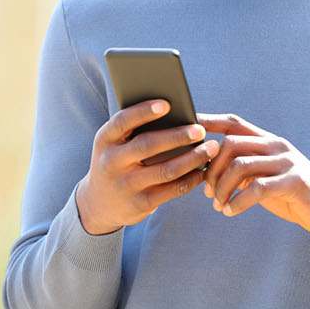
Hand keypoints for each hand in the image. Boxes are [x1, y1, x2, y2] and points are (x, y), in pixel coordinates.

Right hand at [74, 100, 219, 235]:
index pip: (123, 121)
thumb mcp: (115, 145)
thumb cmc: (116, 162)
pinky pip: (172, 190)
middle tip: (200, 130)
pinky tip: (203, 170)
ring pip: (166, 170)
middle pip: (148, 145)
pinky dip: (191, 179)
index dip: (144, 112)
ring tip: (210, 148)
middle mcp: (111, 162)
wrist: (99, 204)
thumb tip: (177, 114)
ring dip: (192, 158)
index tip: (167, 104)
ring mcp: (125, 185)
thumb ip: (135, 131)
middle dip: (178, 136)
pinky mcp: (140, 204)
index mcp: (104, 140)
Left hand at [198, 113, 309, 236]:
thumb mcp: (262, 175)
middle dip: (211, 168)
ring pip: (240, 165)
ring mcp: (286, 162)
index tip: (185, 128)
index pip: (233, 122)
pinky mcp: (294, 182)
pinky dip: (238, 202)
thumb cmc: (288, 191)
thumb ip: (240, 167)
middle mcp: (276, 145)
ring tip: (218, 203)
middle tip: (206, 191)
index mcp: (266, 140)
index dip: (208, 122)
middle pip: (230, 144)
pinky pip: (257, 188)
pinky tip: (230, 212)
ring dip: (222, 187)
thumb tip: (203, 167)